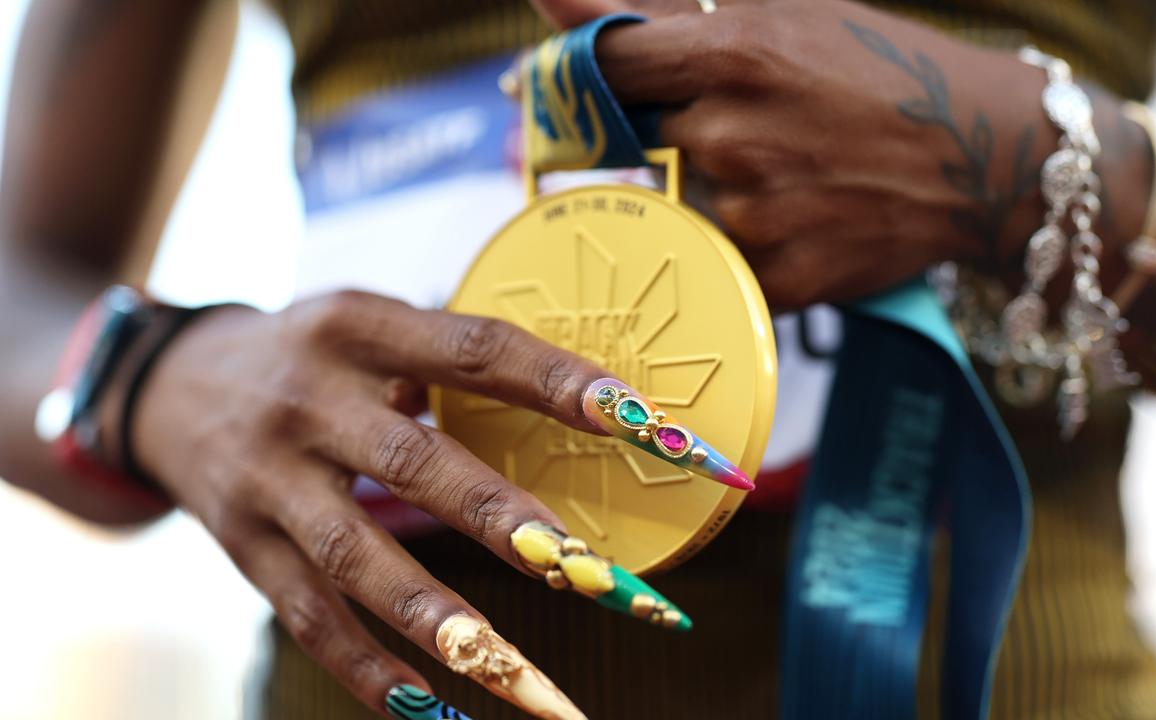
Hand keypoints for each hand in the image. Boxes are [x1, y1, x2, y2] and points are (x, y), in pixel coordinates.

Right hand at [124, 291, 694, 718]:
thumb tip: (588, 398)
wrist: (169, 383)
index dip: (558, 383)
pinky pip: (306, 614)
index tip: (641, 421)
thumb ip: (452, 354)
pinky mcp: (242, 543)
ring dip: (436, 615)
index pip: (474, 350)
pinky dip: (363, 664)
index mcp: (358, 327)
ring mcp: (270, 478)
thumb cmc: (308, 354)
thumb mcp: (369, 322)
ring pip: (354, 555)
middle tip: (584, 567)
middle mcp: (309, 401)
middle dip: (503, 519)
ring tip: (510, 666)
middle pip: (413, 464)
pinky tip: (423, 705)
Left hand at [536, 0, 1060, 308]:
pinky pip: (720, 262)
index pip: (606, 65)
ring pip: (684, 205)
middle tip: (751, 127)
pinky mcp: (776, 279)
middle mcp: (731, 136)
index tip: (580, 84)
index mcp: (732, 55)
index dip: (587, 76)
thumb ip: (658, 8)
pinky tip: (800, 215)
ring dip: (715, 190)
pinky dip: (746, 243)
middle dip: (675, 131)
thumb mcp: (783, 14)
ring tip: (793, 172)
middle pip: (645, 139)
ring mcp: (753, 215)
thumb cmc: (880, 71)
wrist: (983, 158)